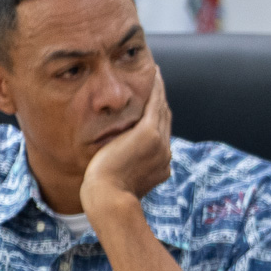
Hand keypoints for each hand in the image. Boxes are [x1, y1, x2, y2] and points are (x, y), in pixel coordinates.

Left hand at [80, 68, 172, 216]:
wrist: (108, 196)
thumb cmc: (104, 193)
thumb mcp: (120, 181)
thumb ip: (124, 169)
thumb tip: (115, 163)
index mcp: (160, 165)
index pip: (161, 136)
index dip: (157, 119)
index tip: (152, 106)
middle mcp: (165, 153)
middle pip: (165, 120)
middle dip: (160, 101)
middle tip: (156, 82)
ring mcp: (160, 143)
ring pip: (163, 109)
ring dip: (160, 90)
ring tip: (156, 75)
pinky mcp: (149, 134)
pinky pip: (155, 104)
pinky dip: (156, 88)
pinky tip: (155, 74)